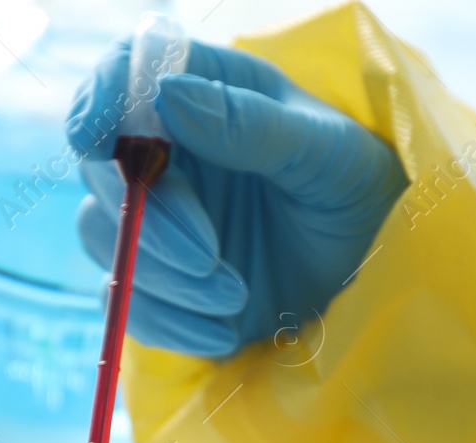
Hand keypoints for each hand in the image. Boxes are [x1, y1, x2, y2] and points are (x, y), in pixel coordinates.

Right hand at [66, 40, 407, 356]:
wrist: (377, 276)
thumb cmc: (360, 190)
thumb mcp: (327, 151)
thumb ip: (251, 124)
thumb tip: (168, 95)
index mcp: (205, 94)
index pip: (124, 76)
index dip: (98, 102)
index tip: (100, 143)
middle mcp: (169, 152)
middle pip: (103, 171)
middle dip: (149, 220)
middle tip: (207, 255)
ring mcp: (158, 219)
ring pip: (106, 239)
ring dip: (159, 277)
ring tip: (233, 297)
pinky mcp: (161, 283)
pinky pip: (126, 302)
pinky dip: (165, 322)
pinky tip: (220, 333)